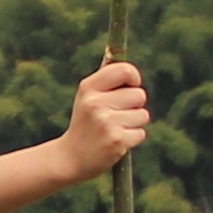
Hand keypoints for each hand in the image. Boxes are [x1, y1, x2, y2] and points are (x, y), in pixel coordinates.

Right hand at [63, 58, 150, 179]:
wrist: (70, 159)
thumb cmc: (84, 124)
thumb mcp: (87, 97)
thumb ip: (105, 79)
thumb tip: (115, 53)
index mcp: (88, 87)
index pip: (125, 70)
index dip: (134, 78)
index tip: (131, 86)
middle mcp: (96, 103)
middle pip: (139, 95)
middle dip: (134, 106)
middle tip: (117, 115)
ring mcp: (106, 122)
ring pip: (143, 115)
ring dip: (134, 124)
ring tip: (115, 129)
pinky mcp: (117, 141)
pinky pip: (140, 133)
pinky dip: (132, 139)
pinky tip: (116, 142)